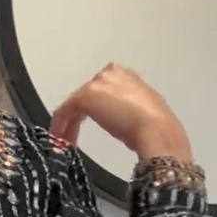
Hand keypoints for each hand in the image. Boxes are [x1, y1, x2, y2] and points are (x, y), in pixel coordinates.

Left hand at [50, 62, 192, 159]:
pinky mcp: (86, 96)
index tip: (86, 128)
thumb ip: (128, 110)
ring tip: (65, 143)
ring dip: (67, 125)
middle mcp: (110, 74)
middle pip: (85, 97)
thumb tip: (122, 122)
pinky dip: (60, 125)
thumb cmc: (155, 126)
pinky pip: (65, 111)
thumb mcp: (141, 112)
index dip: (90, 112)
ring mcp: (97, 83)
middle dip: (76, 119)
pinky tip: (60, 140)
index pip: (100, 91)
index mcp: (126, 76)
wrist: (156, 128)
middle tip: (71, 138)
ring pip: (74, 104)